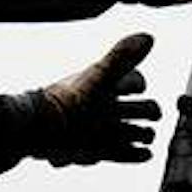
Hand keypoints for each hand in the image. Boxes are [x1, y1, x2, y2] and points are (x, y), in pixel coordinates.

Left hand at [37, 34, 161, 165]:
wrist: (40, 130)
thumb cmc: (68, 100)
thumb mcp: (98, 77)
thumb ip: (121, 57)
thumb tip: (148, 37)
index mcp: (104, 86)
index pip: (132, 79)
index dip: (138, 82)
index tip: (139, 87)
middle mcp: (104, 107)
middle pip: (137, 108)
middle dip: (148, 111)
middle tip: (151, 114)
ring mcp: (102, 130)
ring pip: (131, 131)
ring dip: (142, 134)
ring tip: (146, 136)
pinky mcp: (98, 150)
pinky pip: (121, 153)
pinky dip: (135, 154)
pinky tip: (146, 154)